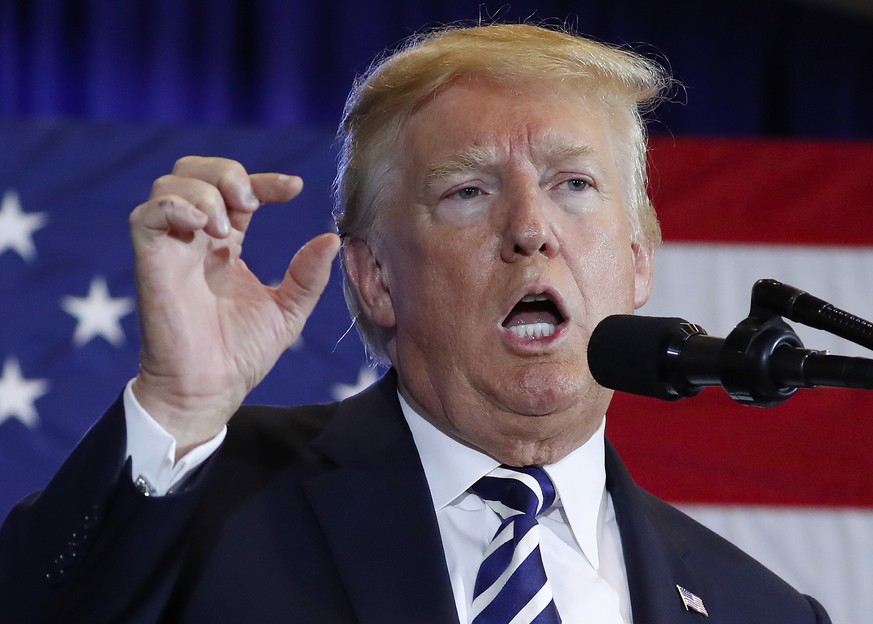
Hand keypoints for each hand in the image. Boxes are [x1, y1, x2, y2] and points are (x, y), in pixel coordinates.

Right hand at [129, 156, 339, 455]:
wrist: (211, 389)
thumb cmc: (242, 354)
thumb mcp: (288, 310)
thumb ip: (308, 275)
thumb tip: (332, 238)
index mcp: (227, 246)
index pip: (239, 192)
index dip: (264, 181)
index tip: (294, 187)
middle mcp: (196, 240)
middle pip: (195, 172)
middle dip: (226, 172)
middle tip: (251, 200)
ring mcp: (172, 248)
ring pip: (170, 184)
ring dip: (205, 191)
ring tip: (226, 227)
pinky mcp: (150, 262)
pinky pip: (146, 215)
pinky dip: (175, 207)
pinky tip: (205, 229)